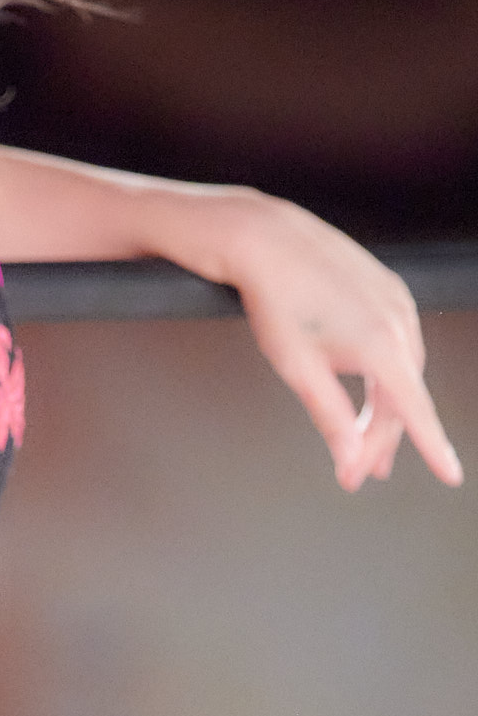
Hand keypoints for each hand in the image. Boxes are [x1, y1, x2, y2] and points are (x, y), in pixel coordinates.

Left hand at [221, 194, 462, 491]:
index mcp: (381, 347)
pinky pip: (397, 342)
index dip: (433, 448)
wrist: (266, 239)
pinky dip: (384, 374)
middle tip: (357, 473)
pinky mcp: (388, 288)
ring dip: (384, 409)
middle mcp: (400, 322)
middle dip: (380, 440)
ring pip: (400, 370)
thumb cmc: (274, 302)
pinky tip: (369, 388)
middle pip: (401, 397)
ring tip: (363, 440)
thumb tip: (351, 459)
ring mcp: (397, 302)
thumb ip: (330, 416)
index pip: (415, 412)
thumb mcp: (297, 368)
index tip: (450, 477)